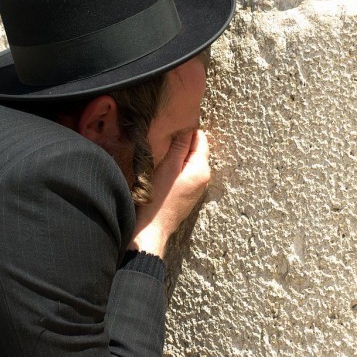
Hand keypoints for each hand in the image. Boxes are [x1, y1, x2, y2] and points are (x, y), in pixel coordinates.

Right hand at [128, 130, 210, 256]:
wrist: (153, 228)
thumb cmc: (159, 198)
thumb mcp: (168, 166)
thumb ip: (180, 146)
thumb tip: (188, 128)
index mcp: (202, 169)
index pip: (200, 139)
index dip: (186, 132)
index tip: (171, 131)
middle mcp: (203, 177)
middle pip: (195, 150)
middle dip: (182, 145)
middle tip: (164, 144)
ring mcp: (196, 187)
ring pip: (189, 162)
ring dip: (177, 157)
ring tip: (162, 158)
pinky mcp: (187, 193)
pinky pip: (185, 173)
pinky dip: (176, 169)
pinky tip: (164, 172)